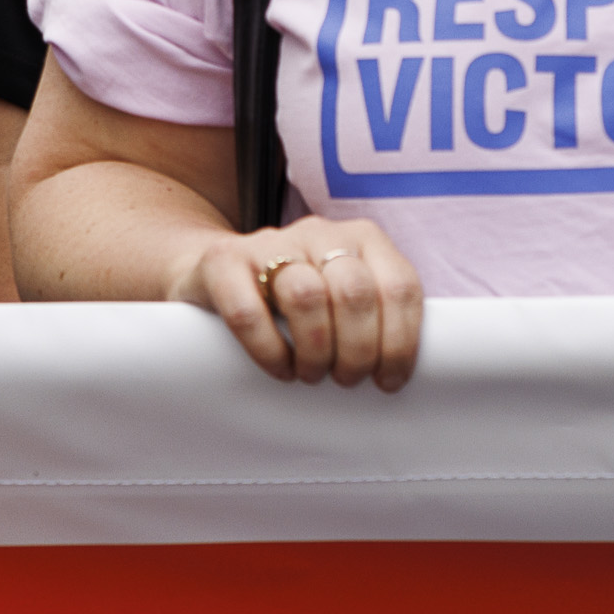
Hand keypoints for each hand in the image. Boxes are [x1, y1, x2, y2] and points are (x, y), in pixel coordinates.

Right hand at [172, 214, 420, 390]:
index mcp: (363, 238)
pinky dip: (269, 351)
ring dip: (316, 351)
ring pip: (307, 297)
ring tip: (311, 374)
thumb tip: (401, 374)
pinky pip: (249, 312)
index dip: (401, 343)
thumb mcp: (342, 297)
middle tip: (345, 379)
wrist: (212, 271)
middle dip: (358, 351)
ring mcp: (270, 242)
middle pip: (356, 294)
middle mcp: (320, 232)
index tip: (389, 381)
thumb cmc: (293, 301)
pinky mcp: (223, 261)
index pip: (400, 288)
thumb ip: (376, 316)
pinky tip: (279, 368)